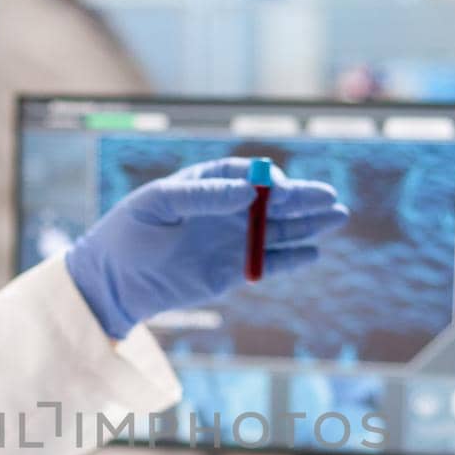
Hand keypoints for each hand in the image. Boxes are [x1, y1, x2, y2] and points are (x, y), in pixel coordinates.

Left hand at [65, 159, 347, 338]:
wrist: (116, 279)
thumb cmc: (130, 233)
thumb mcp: (159, 203)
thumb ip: (203, 196)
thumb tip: (247, 191)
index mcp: (208, 184)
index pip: (248, 176)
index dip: (267, 181)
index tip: (276, 190)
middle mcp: (227, 210)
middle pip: (272, 202)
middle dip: (302, 199)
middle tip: (329, 198)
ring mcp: (232, 240)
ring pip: (278, 230)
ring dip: (307, 224)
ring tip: (338, 216)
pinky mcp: (233, 271)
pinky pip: (268, 263)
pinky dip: (290, 260)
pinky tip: (314, 253)